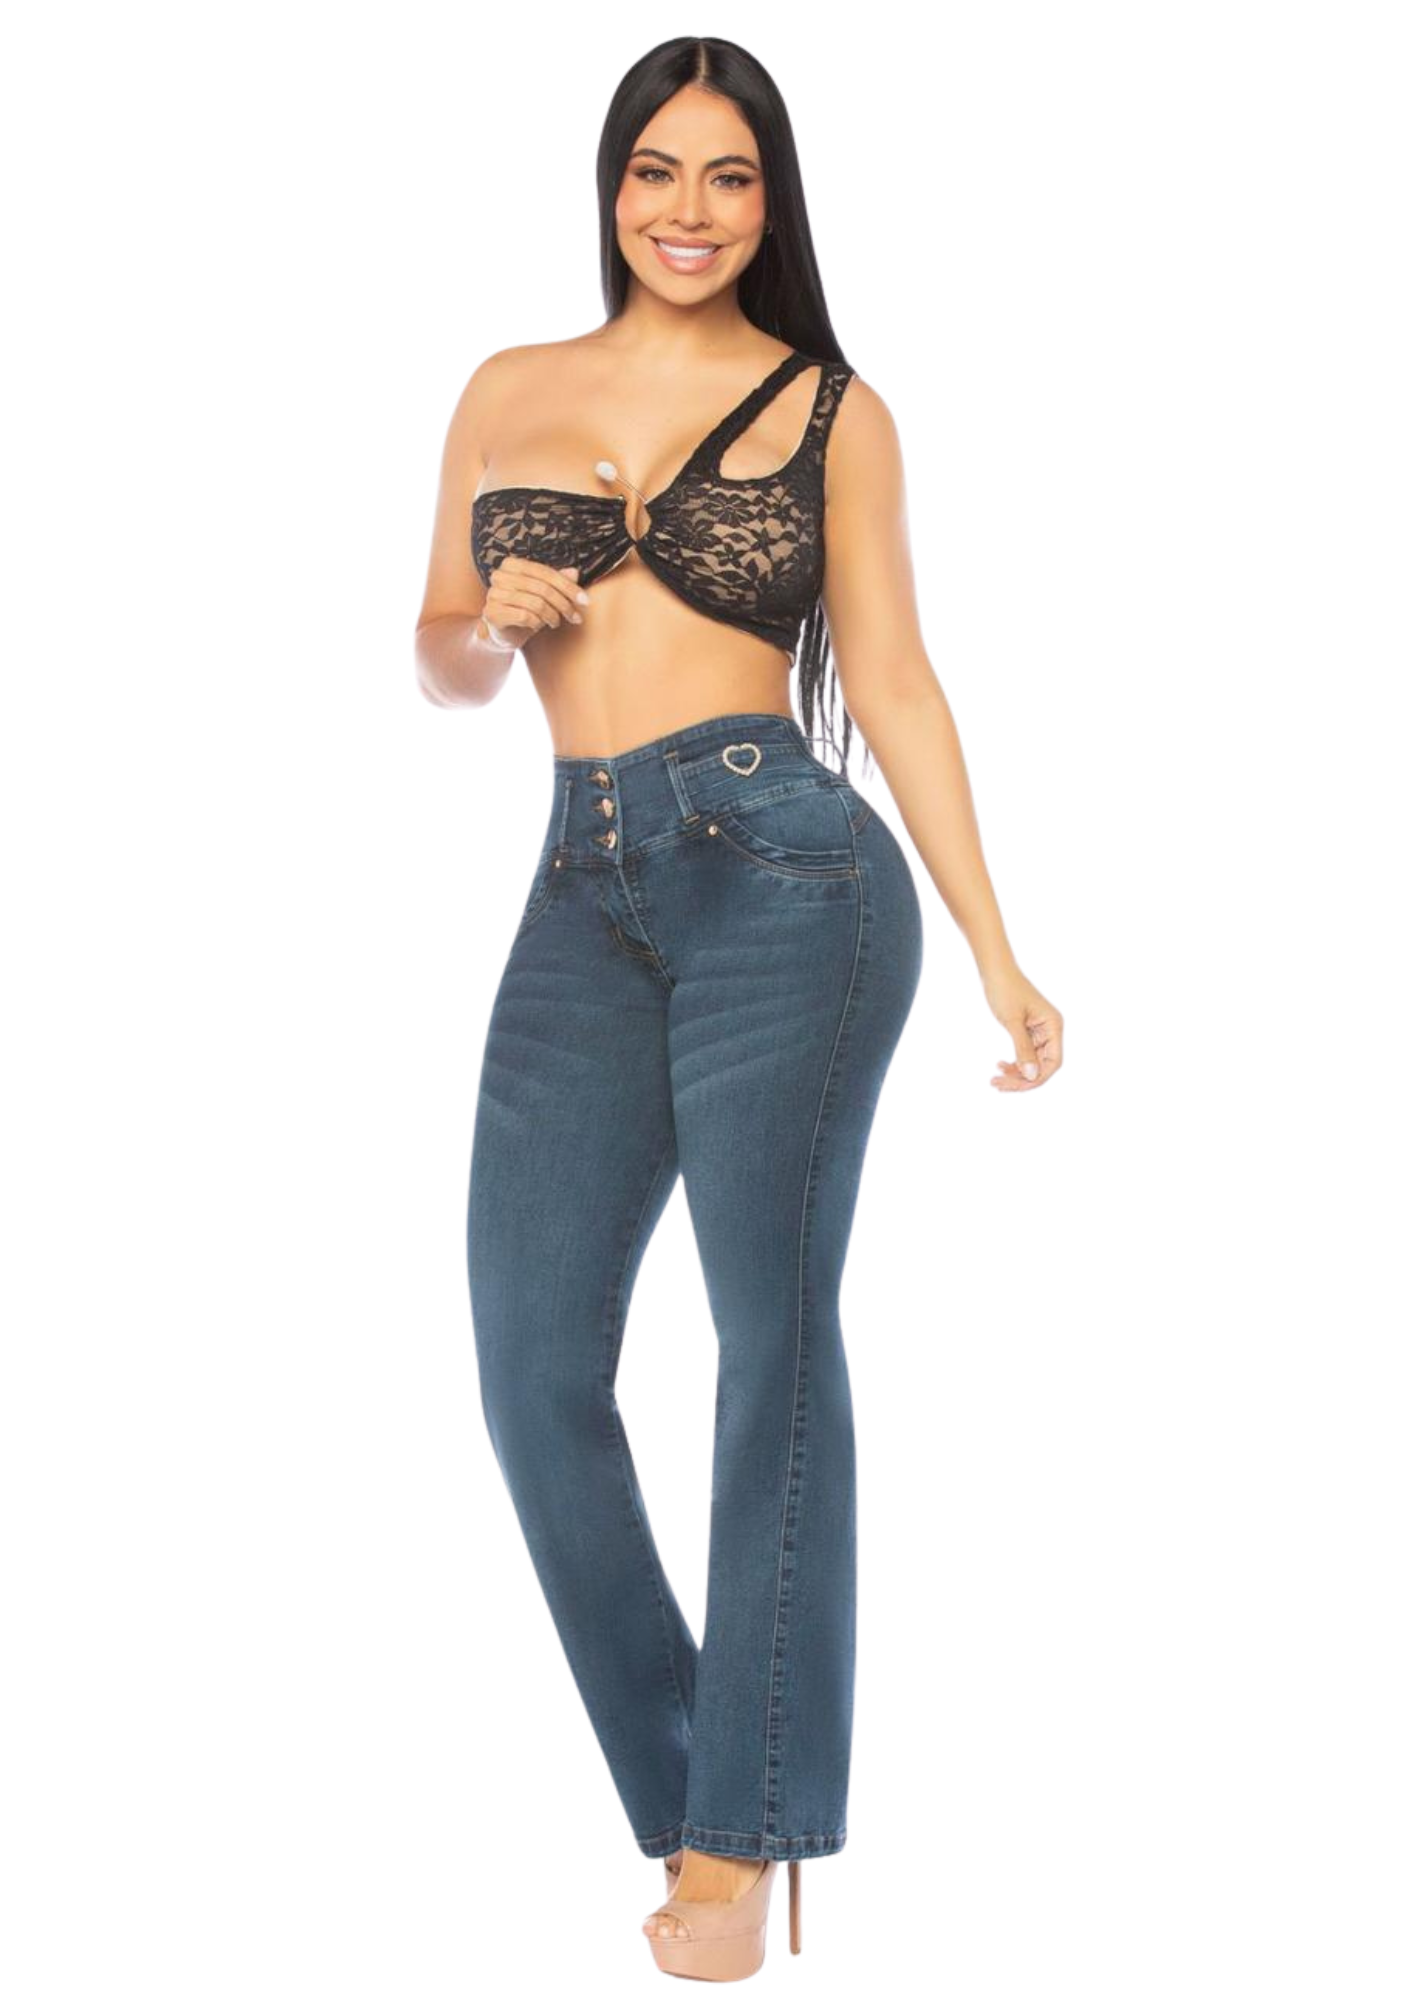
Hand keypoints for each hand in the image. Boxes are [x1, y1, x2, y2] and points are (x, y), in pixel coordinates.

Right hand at [480, 559, 589, 645]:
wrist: (505, 633)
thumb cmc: (527, 609)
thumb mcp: (544, 594)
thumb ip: (558, 581)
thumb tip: (575, 572)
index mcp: (512, 564)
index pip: (546, 573)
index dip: (569, 587)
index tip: (586, 601)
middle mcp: (500, 575)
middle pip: (543, 588)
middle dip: (564, 604)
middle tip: (574, 617)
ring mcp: (494, 594)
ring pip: (536, 604)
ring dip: (552, 616)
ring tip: (555, 622)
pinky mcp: (492, 612)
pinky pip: (525, 617)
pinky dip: (536, 623)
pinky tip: (536, 626)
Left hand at [981, 965, 1063, 1090]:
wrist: (995, 970)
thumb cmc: (1005, 990)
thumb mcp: (1012, 1022)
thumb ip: (1023, 1049)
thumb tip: (1032, 1076)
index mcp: (1053, 1025)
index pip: (1053, 1062)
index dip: (1037, 1077)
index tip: (1016, 1085)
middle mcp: (1051, 1029)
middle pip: (1042, 1065)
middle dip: (1022, 1078)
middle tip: (997, 1084)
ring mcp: (1040, 1031)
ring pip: (1033, 1062)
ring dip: (1016, 1073)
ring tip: (995, 1080)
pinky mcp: (1029, 1031)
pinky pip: (1025, 1054)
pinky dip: (1014, 1063)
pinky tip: (1000, 1065)